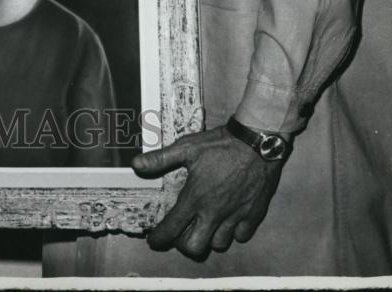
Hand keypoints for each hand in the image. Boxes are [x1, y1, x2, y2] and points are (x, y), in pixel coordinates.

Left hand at [132, 125, 284, 258]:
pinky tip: (227, 221)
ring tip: (203, 226)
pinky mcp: (253, 215)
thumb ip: (160, 159)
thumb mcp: (186, 147)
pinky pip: (241, 236)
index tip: (154, 241)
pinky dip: (233, 233)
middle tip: (180, 234)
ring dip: (209, 239)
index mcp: (195, 197)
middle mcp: (214, 212)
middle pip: (195, 247)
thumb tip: (136, 165)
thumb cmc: (220, 145)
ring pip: (219, 245)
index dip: (159, 239)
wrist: (256, 143)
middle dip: (184, 245)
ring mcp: (235, 216)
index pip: (172, 228)